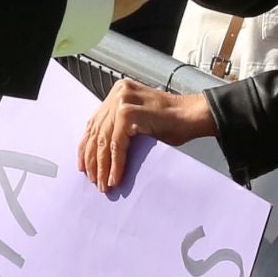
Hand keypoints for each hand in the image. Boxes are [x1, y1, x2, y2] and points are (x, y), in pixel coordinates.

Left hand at [77, 80, 215, 190]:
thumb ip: (121, 125)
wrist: (194, 115)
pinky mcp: (128, 114)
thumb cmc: (173, 120)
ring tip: (103, 184)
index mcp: (118, 91)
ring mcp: (122, 102)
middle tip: (92, 179)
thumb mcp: (140, 118)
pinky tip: (115, 178)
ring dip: (102, 166)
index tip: (83, 164)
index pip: (95, 121)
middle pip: (96, 131)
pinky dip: (115, 164)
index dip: (87, 145)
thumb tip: (102, 152)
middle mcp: (117, 93)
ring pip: (105, 141)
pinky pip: (117, 146)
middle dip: (92, 158)